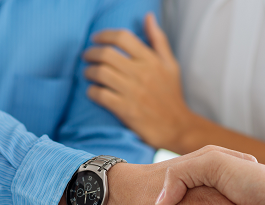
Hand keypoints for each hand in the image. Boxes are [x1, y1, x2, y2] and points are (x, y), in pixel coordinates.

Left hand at [83, 13, 207, 151]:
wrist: (177, 127)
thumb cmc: (172, 95)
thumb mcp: (171, 65)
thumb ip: (158, 40)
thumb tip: (148, 17)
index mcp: (151, 60)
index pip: (122, 38)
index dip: (104, 35)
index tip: (95, 39)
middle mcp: (141, 73)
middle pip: (106, 54)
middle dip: (91, 53)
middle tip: (86, 56)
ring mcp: (132, 92)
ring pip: (100, 73)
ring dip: (88, 72)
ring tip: (88, 74)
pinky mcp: (125, 110)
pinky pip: (100, 95)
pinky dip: (91, 91)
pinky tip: (92, 91)